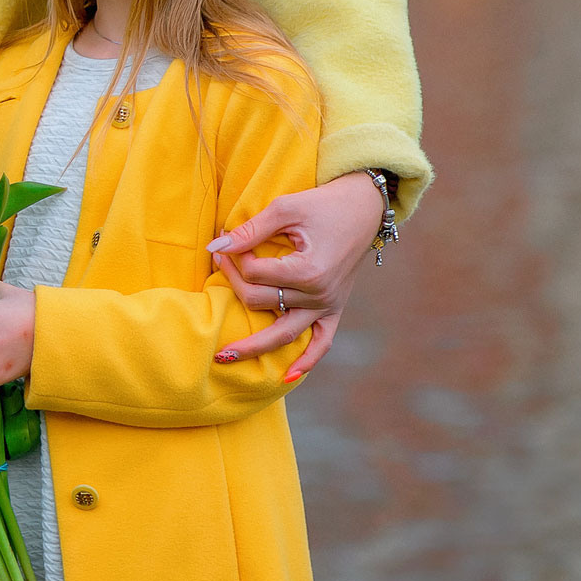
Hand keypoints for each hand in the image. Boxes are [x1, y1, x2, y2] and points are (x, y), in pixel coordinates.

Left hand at [207, 171, 384, 377]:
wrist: (364, 207)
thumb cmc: (323, 203)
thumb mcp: (286, 208)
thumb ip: (251, 230)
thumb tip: (217, 247)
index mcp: (309, 270)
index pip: (254, 274)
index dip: (233, 257)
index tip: (223, 240)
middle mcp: (319, 295)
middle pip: (260, 301)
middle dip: (233, 282)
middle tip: (219, 261)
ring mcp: (328, 306)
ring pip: (284, 333)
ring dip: (254, 346)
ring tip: (222, 357)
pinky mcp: (335, 309)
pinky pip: (322, 342)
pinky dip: (307, 361)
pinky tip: (288, 376)